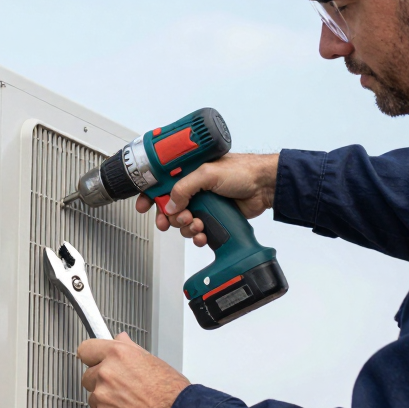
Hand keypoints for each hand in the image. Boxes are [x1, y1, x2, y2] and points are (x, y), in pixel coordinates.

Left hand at [76, 332, 187, 407]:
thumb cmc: (170, 391)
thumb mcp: (152, 360)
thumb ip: (129, 349)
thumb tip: (120, 339)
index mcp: (117, 355)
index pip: (86, 350)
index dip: (91, 357)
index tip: (93, 361)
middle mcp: (106, 374)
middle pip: (88, 375)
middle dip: (100, 381)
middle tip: (120, 387)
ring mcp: (102, 397)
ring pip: (93, 397)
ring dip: (105, 400)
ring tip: (128, 403)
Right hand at [138, 152, 278, 246]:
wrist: (264, 187)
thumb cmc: (242, 171)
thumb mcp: (208, 173)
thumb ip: (185, 188)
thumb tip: (172, 205)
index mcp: (188, 173)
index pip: (161, 184)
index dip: (150, 196)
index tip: (144, 207)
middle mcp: (193, 188)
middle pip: (169, 208)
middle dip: (170, 217)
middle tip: (176, 220)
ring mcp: (203, 204)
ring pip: (182, 222)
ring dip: (187, 228)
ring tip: (198, 224)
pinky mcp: (213, 218)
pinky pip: (197, 232)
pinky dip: (197, 236)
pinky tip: (203, 235)